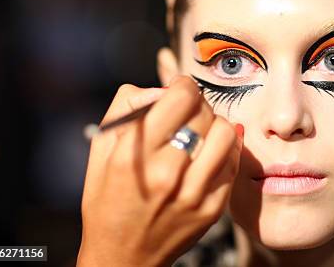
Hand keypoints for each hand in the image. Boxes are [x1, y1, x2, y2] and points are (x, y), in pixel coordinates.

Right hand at [77, 75, 242, 266]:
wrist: (122, 257)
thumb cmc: (108, 198)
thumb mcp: (101, 149)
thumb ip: (127, 107)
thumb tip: (162, 88)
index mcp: (134, 155)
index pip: (181, 97)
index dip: (183, 85)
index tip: (181, 88)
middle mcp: (166, 174)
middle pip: (205, 112)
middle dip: (198, 104)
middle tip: (189, 111)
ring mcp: (193, 194)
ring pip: (225, 133)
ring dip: (215, 124)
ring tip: (202, 131)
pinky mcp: (212, 209)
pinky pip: (232, 162)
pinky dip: (225, 150)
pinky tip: (210, 152)